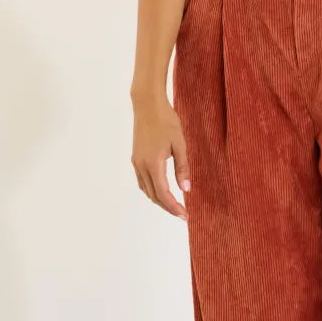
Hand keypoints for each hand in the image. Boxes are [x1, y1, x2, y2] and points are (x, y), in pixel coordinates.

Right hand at [131, 94, 190, 219]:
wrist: (148, 105)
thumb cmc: (166, 121)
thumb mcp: (179, 144)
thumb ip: (182, 168)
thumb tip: (185, 189)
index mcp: (153, 163)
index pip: (163, 193)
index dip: (173, 207)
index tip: (184, 215)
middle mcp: (141, 166)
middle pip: (153, 195)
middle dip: (167, 207)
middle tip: (182, 214)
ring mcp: (136, 162)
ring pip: (146, 189)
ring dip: (159, 200)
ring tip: (173, 205)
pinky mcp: (136, 158)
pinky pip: (142, 181)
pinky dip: (152, 190)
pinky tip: (161, 190)